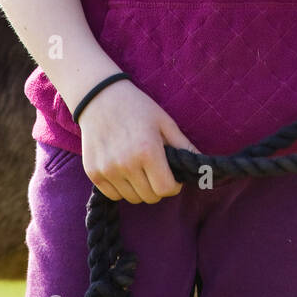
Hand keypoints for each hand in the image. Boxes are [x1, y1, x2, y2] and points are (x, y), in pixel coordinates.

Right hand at [77, 77, 201, 203]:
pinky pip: (114, 195)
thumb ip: (183, 146)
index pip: (166, 189)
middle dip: (158, 187)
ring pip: (132, 198)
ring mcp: (107, 170)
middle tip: (156, 171)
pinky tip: (123, 169)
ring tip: (139, 168)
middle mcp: (126, 164)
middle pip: (150, 197)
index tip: (172, 176)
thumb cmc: (137, 108)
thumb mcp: (164, 122)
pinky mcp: (93, 173)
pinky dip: (122, 188)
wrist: (99, 98)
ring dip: (140, 189)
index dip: (174, 186)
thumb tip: (203, 166)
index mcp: (147, 151)